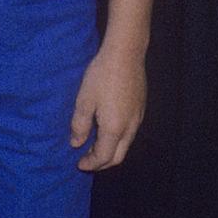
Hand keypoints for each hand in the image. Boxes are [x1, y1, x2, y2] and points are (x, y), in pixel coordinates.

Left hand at [70, 44, 145, 171]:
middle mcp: (130, 127)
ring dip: (111, 151)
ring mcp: (138, 118)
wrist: (126, 53)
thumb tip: (76, 143)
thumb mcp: (84, 100)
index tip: (78, 163)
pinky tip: (108, 129)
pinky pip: (130, 132)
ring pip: (126, 145)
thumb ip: (79, 125)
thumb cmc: (102, 76)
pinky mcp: (141, 108)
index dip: (90, 164)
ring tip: (95, 145)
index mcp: (114, 128)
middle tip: (87, 161)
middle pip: (118, 156)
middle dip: (102, 163)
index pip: (103, 157)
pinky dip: (118, 140)